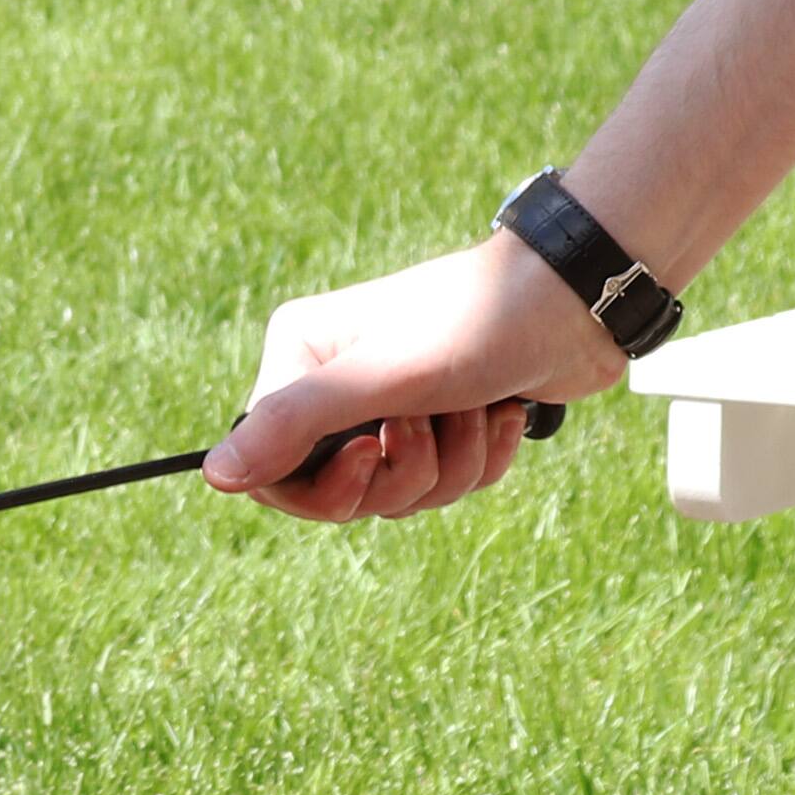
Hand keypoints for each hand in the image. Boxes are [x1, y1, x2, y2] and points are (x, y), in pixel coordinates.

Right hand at [204, 228, 626, 520]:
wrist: (579, 298)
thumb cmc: (474, 321)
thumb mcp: (376, 376)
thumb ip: (291, 423)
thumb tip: (215, 475)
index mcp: (301, 361)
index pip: (272, 469)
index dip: (320, 487)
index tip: (366, 456)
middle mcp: (336, 386)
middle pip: (337, 494)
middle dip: (398, 474)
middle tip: (428, 424)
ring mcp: (390, 408)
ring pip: (397, 495)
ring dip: (450, 466)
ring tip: (476, 407)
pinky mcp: (443, 425)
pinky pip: (445, 486)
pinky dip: (481, 459)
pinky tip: (502, 412)